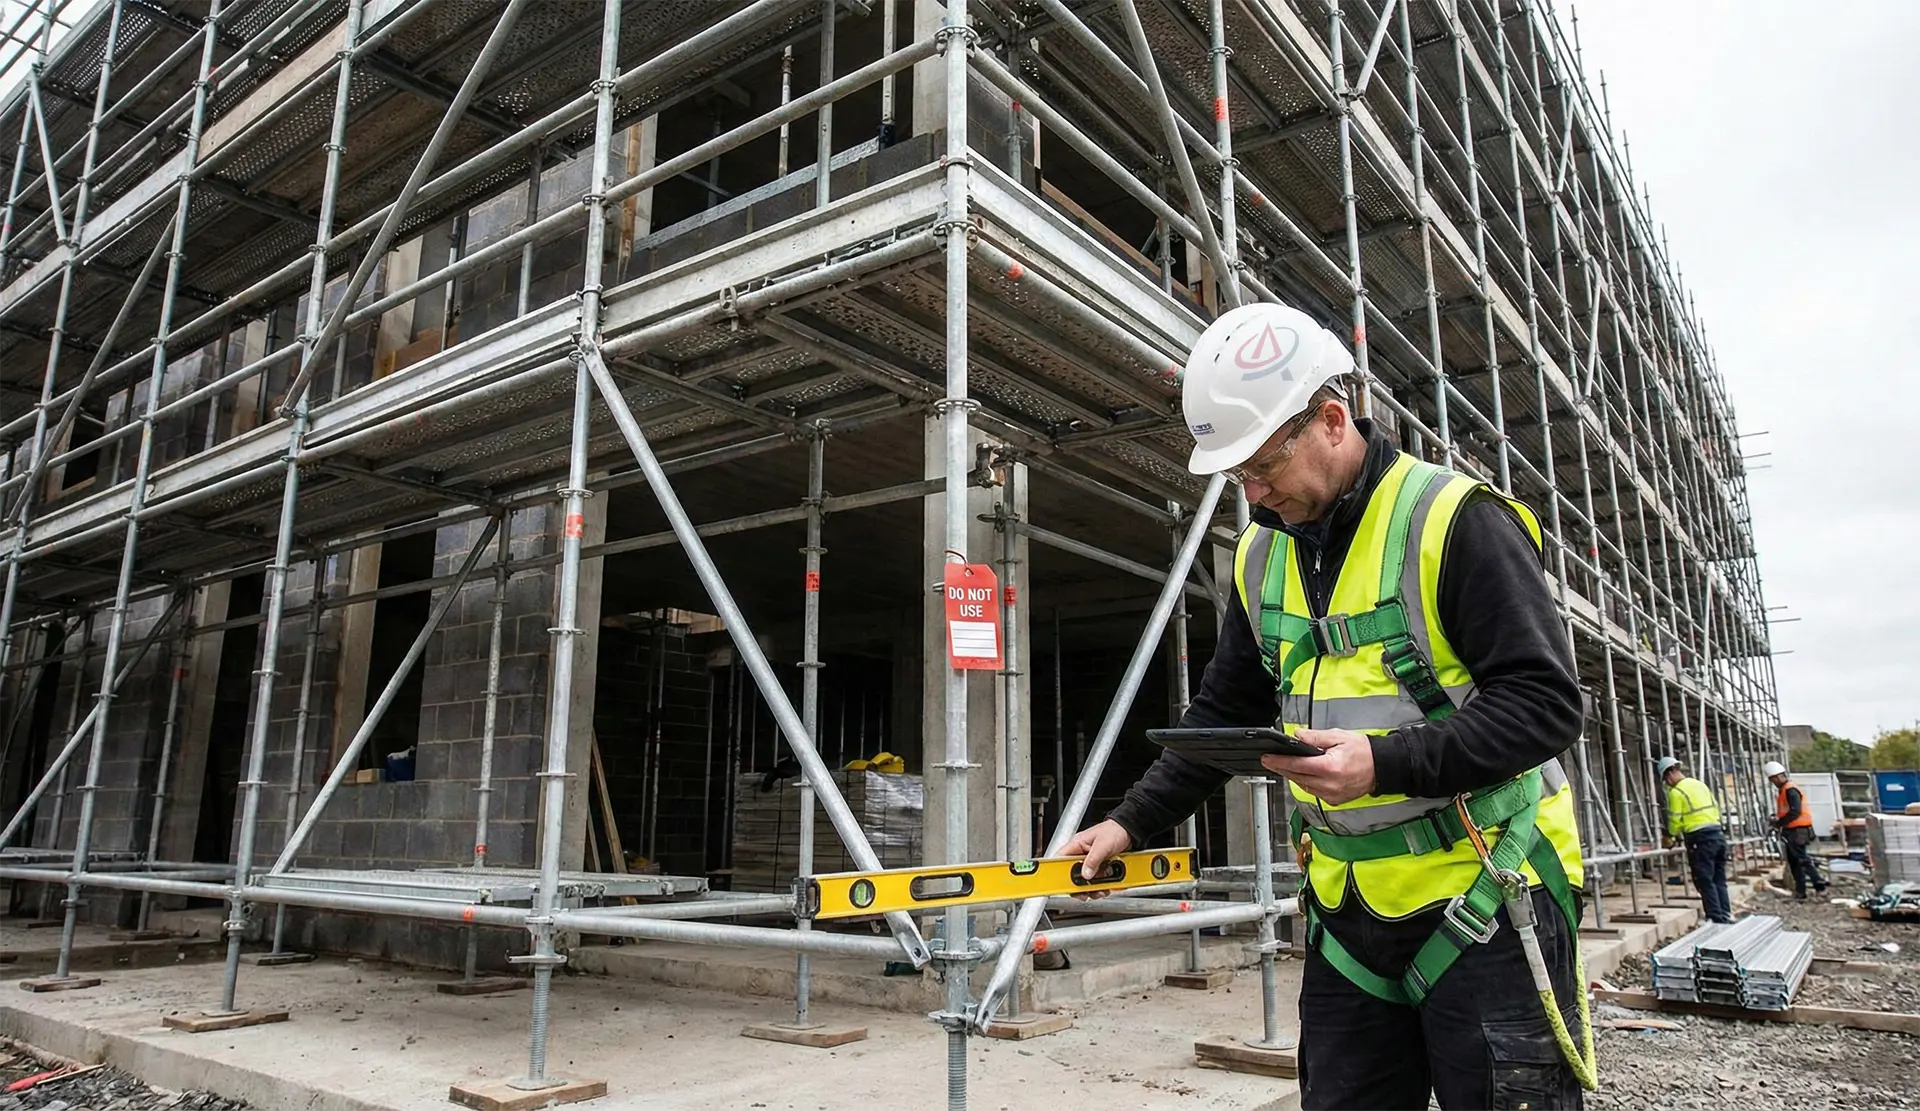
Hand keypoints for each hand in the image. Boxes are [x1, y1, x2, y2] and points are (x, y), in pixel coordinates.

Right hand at [1059, 819, 1131, 899]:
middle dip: (1079, 885)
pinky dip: (1100, 885)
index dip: (1058, 872)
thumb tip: (1086, 874)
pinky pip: (1096, 879)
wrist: (1130, 831)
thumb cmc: (1115, 830)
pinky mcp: (1099, 867)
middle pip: (1072, 874)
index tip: (1064, 884)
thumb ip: (1094, 859)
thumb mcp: (1103, 844)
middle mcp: (1081, 854)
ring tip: (1099, 891)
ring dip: (1091, 888)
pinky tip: (1106, 887)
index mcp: (1076, 844)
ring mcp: (1090, 861)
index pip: (1060, 859)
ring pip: (1084, 879)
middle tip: (1085, 893)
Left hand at [1260, 728, 1375, 804]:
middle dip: (1281, 768)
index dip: (1279, 761)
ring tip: (1284, 765)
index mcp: (1329, 767)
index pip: (1296, 764)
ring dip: (1293, 776)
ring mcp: (1332, 795)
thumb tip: (1297, 735)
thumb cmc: (1363, 752)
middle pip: (1296, 777)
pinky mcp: (1334, 800)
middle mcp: (1329, 784)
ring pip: (1303, 786)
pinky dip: (1306, 783)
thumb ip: (1315, 738)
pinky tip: (1303, 775)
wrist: (1382, 768)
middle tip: (1269, 761)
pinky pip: (1313, 792)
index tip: (1267, 758)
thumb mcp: (1338, 737)